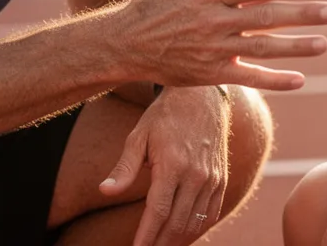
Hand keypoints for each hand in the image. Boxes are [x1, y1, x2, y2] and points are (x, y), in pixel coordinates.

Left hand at [100, 86, 229, 245]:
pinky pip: (210, 213)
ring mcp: (211, 178)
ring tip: (161, 245)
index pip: (158, 211)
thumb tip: (105, 191)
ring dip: (178, 240)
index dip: (146, 235)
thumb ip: (124, 167)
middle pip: (177, 223)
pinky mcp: (220, 178)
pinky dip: (197, 229)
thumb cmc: (164, 116)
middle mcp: (196, 174)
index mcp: (172, 164)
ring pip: (195, 222)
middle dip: (160, 243)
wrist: (201, 96)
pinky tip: (182, 235)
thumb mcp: (139, 136)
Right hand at [114, 0, 326, 90]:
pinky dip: (274, 80)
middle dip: (301, 15)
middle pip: (267, 17)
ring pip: (262, 48)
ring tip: (323, 43)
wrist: (125, 43)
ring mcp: (213, 49)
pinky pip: (248, 78)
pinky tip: (300, 79)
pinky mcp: (210, 73)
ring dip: (296, 47)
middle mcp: (214, 20)